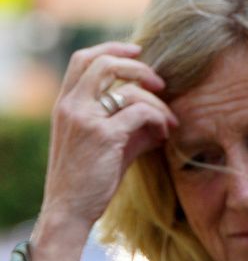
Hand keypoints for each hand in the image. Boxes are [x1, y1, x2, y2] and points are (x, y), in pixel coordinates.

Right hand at [30, 42, 178, 260]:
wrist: (69, 211)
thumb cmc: (90, 180)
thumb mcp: (107, 145)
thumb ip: (129, 125)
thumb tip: (162, 117)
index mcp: (65, 104)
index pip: (84, 59)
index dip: (112, 49)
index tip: (138, 51)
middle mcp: (70, 106)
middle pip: (104, 63)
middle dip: (138, 67)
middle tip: (161, 83)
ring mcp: (84, 119)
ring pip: (129, 89)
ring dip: (158, 103)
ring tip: (170, 121)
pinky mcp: (103, 136)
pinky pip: (140, 113)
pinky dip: (158, 119)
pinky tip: (164, 134)